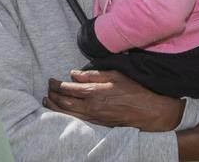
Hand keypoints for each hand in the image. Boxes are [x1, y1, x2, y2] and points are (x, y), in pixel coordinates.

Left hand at [43, 69, 183, 131]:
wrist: (152, 111)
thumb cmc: (134, 90)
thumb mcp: (114, 75)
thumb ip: (92, 75)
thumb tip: (73, 74)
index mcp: (94, 92)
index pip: (67, 89)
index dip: (56, 84)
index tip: (50, 80)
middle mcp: (92, 107)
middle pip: (64, 102)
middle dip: (52, 95)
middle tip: (46, 89)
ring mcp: (95, 118)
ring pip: (68, 114)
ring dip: (54, 107)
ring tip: (47, 101)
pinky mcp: (99, 125)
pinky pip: (77, 121)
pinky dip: (65, 116)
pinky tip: (61, 113)